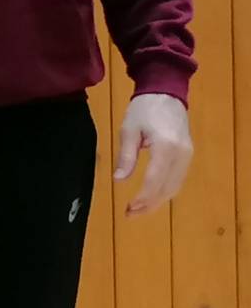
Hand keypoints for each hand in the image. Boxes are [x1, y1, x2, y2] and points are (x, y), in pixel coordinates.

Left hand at [115, 91, 192, 215]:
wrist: (166, 93)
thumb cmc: (143, 110)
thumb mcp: (128, 130)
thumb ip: (126, 156)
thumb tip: (119, 180)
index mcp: (166, 147)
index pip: (155, 179)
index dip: (143, 197)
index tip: (129, 208)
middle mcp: (182, 154)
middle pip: (167, 187)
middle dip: (149, 204)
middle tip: (129, 214)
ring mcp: (188, 155)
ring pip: (175, 186)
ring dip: (157, 201)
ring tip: (137, 210)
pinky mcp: (188, 155)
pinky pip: (178, 179)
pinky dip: (165, 191)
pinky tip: (151, 197)